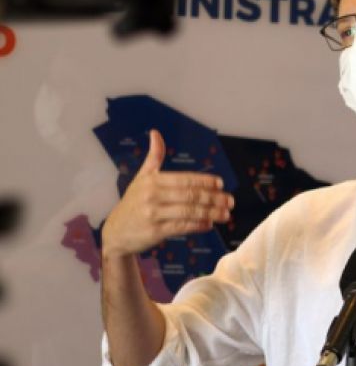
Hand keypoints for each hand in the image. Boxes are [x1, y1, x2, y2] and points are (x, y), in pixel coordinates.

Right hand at [102, 129, 233, 257]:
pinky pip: (181, 227)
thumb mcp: (141, 178)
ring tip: (226, 214)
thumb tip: (156, 132)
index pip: (184, 179)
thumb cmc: (133, 203)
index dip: (205, 181)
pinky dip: (198, 226)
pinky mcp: (155, 231)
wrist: (115, 232)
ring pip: (189, 212)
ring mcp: (153, 214)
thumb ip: (153, 157)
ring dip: (211, 213)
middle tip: (230, 201)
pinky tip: (209, 225)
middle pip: (190, 195)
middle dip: (214, 198)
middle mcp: (152, 196)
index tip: (221, 184)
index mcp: (152, 180)